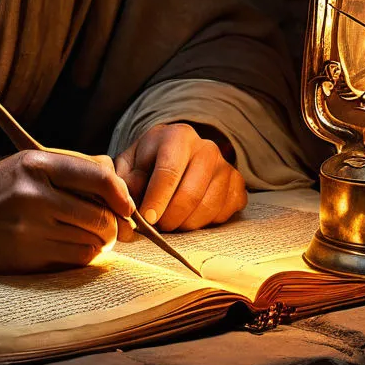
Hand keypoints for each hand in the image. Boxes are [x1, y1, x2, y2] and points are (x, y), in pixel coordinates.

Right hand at [0, 150, 134, 272]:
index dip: (121, 195)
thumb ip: (72, 168)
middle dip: (114, 226)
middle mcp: (33, 195)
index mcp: (36, 165)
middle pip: (99, 217)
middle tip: (113, 227)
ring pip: (91, 243)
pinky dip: (84, 256)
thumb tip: (119, 187)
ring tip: (91, 236)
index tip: (126, 206)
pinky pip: (75, 260)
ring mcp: (29, 230)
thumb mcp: (29, 163)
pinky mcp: (27, 258)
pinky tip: (75, 247)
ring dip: (100, 243)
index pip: (98, 179)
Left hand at [114, 123, 246, 232]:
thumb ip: (126, 180)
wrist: (177, 154)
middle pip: (191, 193)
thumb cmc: (149, 160)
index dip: (157, 199)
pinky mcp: (238, 185)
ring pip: (208, 208)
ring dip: (185, 224)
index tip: (147, 219)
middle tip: (157, 228)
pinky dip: (204, 224)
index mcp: (178, 136)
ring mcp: (226, 166)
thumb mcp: (130, 162)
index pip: (169, 171)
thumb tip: (130, 203)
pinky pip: (223, 215)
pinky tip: (189, 217)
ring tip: (170, 223)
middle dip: (170, 218)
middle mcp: (207, 148)